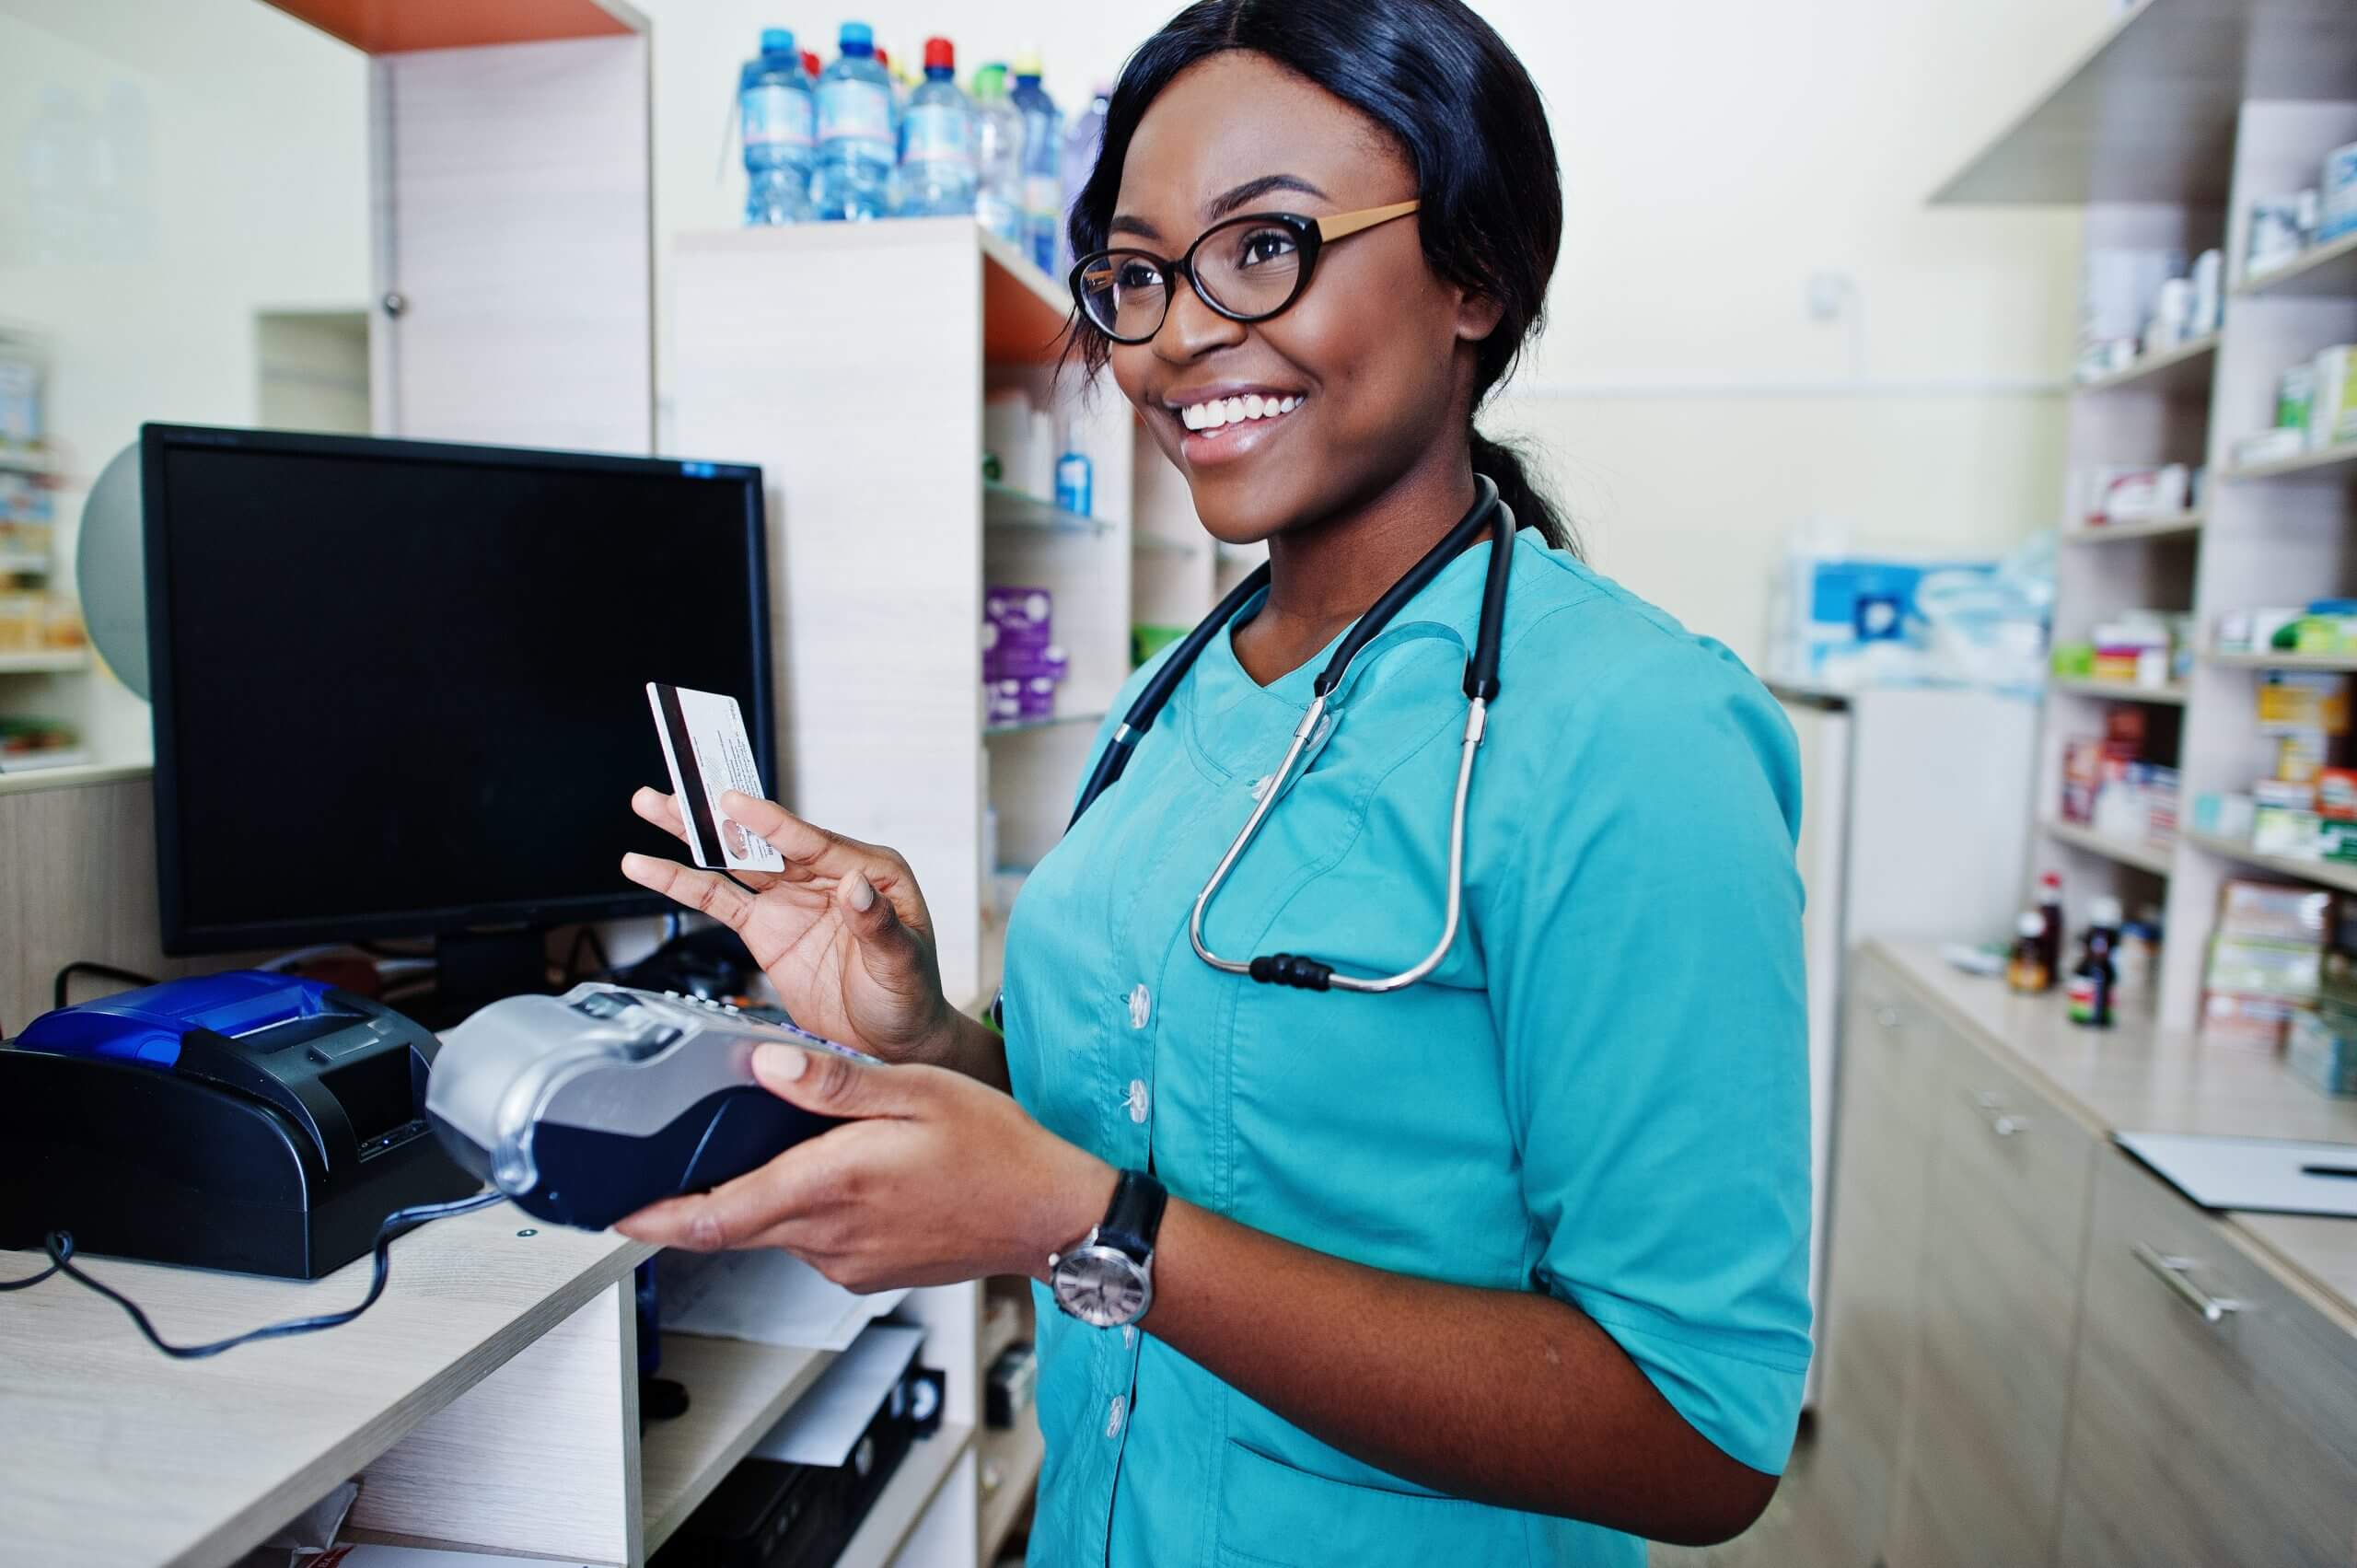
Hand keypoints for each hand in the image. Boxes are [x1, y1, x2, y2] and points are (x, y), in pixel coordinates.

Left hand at [614, 1042, 1114, 1291]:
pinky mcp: (867, 1271)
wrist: (1053, 1214)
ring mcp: (848, 1262)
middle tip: (684, 1156)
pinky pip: (815, 1239)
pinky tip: (849, 1172)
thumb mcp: (915, 1091)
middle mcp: (830, 1236)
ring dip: (771, 1191)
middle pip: (734, 1222)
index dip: (650, 1219)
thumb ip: (831, 1081)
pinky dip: (811, 1206)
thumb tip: (762, 1062)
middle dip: (701, 1195)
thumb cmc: (997, 1149)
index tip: (609, 1212)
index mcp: (831, 1186)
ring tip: (807, 1144)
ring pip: (777, 1227)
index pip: (714, 1216)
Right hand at [621, 788, 957, 1062]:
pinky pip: (719, 901)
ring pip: (736, 859)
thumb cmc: (910, 997)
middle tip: (683, 783)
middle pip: (767, 839)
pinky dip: (682, 883)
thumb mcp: (903, 962)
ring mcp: (792, 900)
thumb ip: (878, 924)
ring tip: (651, 805)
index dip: (771, 822)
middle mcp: (827, 876)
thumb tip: (856, 885)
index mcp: (870, 871)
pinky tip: (647, 866)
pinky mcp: (765, 929)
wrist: (892, 1044)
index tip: (734, 801)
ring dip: (693, 834)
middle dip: (721, 813)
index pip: (814, 842)